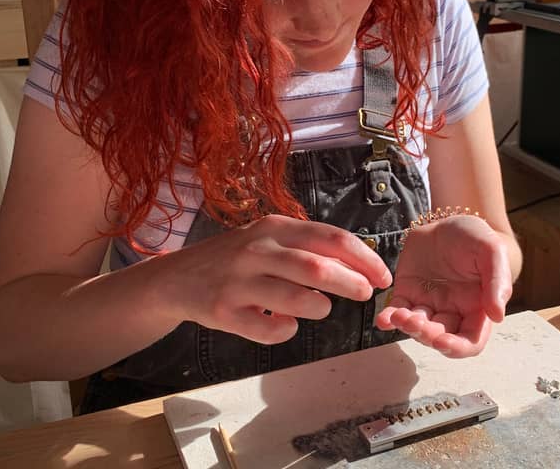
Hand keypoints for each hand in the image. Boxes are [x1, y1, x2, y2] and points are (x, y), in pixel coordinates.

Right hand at [160, 215, 391, 344]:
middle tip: (366, 294)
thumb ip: (307, 247)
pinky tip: (285, 324)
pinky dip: (288, 331)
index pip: (331, 238)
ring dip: (320, 307)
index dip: (364, 259)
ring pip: (298, 301)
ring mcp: (238, 282)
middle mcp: (256, 250)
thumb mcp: (268, 238)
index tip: (383, 276)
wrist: (176, 278)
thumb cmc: (236, 258)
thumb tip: (360, 264)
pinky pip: (272, 330)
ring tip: (320, 307)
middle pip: (318, 268)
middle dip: (352, 284)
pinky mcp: (224, 313)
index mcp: (274, 227)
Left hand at [375, 214, 512, 357]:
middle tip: (415, 322)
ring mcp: (428, 304)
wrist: (446, 220)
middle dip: (426, 335)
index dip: (457, 348)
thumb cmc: (474, 236)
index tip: (442, 342)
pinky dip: (388, 319)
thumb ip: (497, 282)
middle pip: (440, 338)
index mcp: (476, 308)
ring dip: (407, 327)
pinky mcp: (407, 293)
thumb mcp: (492, 252)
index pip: (470, 341)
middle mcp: (452, 311)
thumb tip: (497, 316)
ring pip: (417, 328)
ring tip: (399, 315)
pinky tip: (383, 319)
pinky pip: (397, 311)